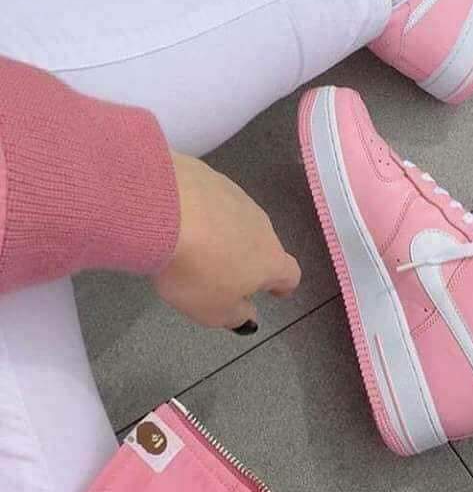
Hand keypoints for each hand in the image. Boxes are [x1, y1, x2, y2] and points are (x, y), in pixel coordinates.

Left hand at [153, 153, 300, 328]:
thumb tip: (248, 315)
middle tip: (225, 271)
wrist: (163, 208)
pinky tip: (180, 219)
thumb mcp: (213, 310)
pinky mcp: (209, 175)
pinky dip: (202, 211)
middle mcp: (261, 225)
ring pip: (238, 220)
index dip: (283, 285)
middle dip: (249, 258)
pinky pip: (211, 199)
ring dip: (225, 233)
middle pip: (263, 244)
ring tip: (197, 244)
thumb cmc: (195, 270)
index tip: (277, 292)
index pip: (290, 274)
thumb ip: (236, 316)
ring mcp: (236, 196)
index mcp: (269, 260)